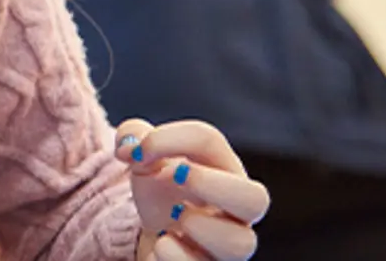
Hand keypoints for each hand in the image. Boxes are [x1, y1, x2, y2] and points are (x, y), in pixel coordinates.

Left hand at [114, 119, 270, 259]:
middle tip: (177, 176)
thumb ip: (133, 136)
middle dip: (211, 183)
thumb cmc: (162, 192)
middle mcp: (232, 209)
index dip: (171, 138)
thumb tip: (130, 147)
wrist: (156, 235)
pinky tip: (161, 244)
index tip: (138, 151)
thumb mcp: (145, 157)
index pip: (208, 140)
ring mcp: (225, 245)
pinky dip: (176, 256)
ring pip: (241, 244)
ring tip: (173, 218)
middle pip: (255, 198)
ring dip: (201, 226)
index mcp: (220, 169)